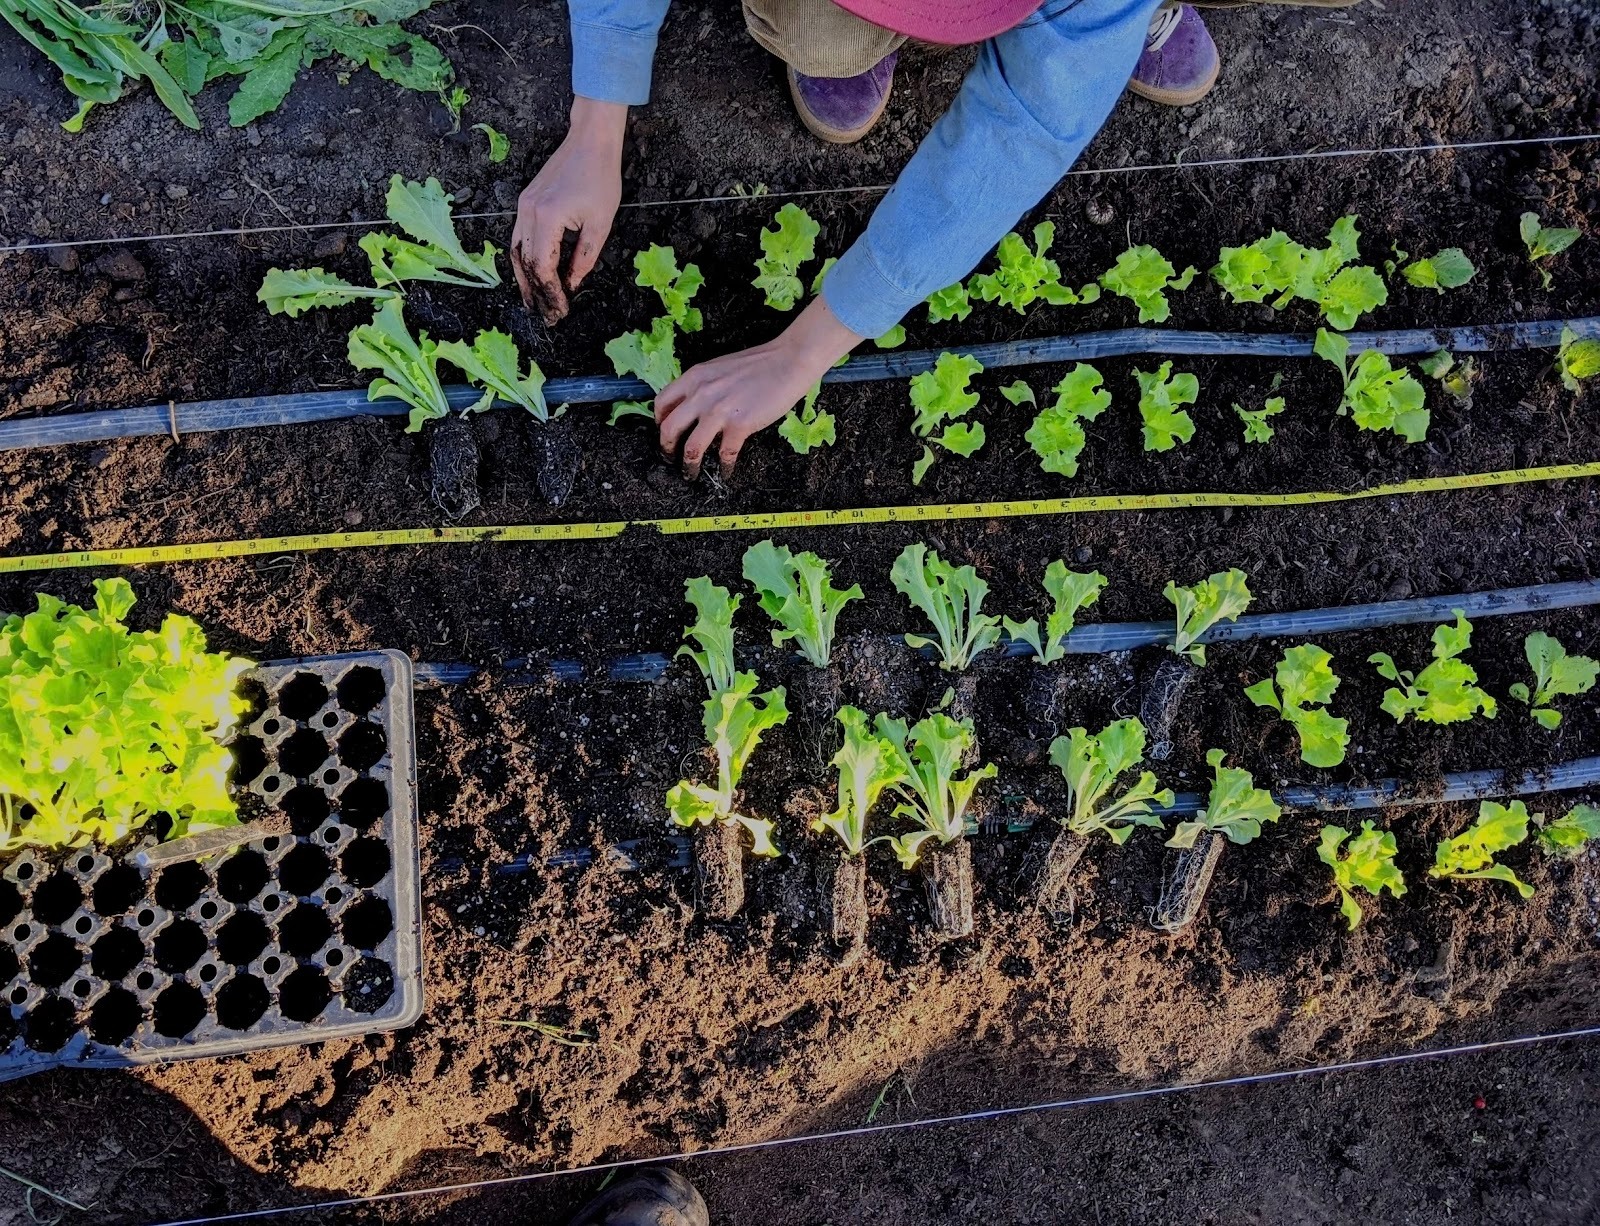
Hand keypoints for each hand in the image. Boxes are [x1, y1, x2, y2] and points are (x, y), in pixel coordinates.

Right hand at [511, 96, 627, 322]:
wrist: (589, 141)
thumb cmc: (601, 177)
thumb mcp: (600, 224)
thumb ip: (584, 258)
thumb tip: (572, 284)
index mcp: (547, 218)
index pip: (542, 267)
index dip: (551, 292)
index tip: (560, 310)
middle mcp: (528, 212)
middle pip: (523, 263)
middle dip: (534, 292)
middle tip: (545, 315)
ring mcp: (523, 206)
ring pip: (515, 251)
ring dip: (523, 278)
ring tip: (533, 300)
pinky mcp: (525, 201)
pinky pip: (518, 236)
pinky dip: (523, 259)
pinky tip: (531, 273)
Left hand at [656, 296, 863, 478]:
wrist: (787, 362)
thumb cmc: (758, 364)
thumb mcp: (719, 368)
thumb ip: (702, 386)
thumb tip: (694, 407)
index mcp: (694, 378)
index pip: (662, 403)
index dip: (660, 422)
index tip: (665, 432)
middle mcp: (701, 395)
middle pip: (669, 429)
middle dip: (666, 448)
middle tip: (670, 458)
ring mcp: (719, 411)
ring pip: (691, 448)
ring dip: (689, 465)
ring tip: (691, 473)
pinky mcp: (739, 426)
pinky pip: (725, 455)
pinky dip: (724, 468)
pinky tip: (726, 472)